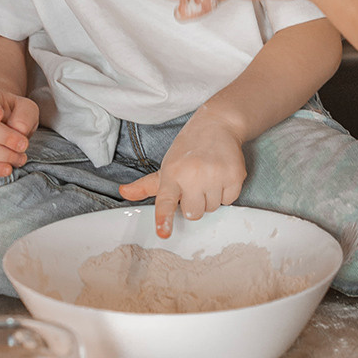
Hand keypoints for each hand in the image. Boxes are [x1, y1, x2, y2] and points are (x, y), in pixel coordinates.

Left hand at [119, 109, 247, 237]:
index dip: (164, 218)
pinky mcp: (234, 175)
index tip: (164, 233)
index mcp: (172, 173)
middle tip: (195, 185)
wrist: (217, 124)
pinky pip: (229, 200)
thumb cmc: (188, 149)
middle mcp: (193, 175)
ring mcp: (215, 175)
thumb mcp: (167, 165)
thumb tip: (123, 193)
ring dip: (211, 197)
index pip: (165, 200)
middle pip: (193, 214)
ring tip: (209, 176)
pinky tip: (221, 175)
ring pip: (212, 208)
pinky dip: (226, 192)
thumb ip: (146, 185)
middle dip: (194, 204)